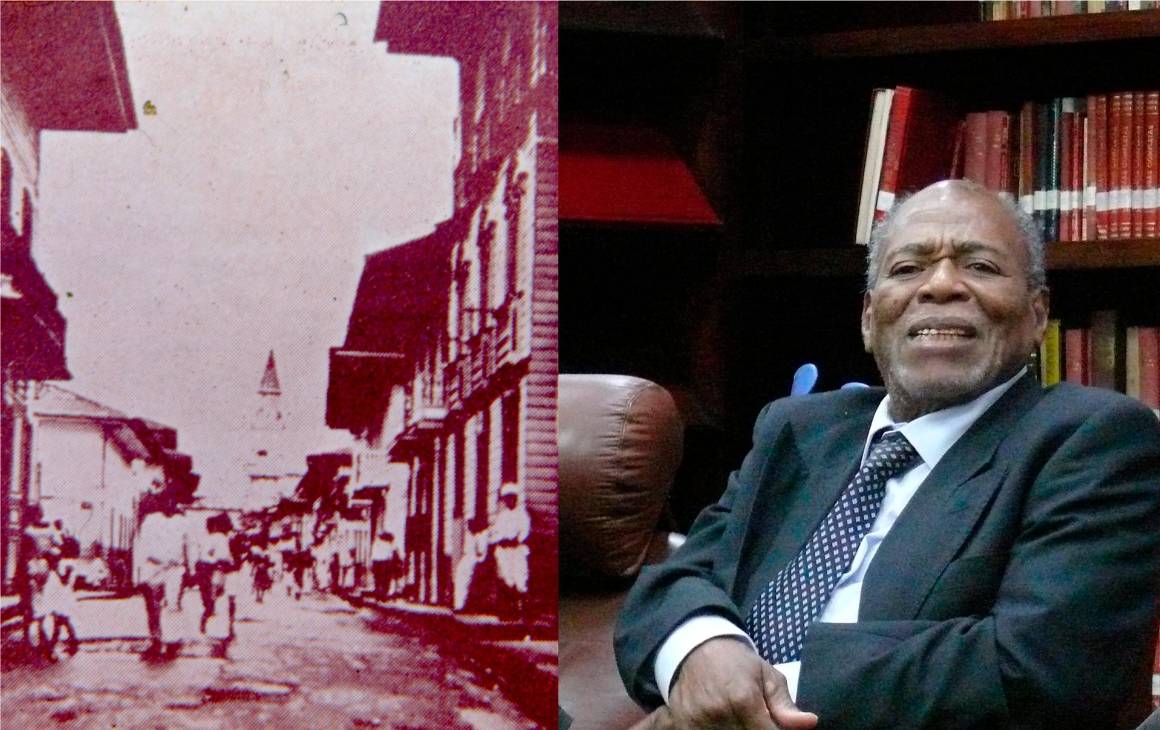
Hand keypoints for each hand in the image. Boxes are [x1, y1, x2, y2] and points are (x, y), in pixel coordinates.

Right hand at [645, 638, 818, 729]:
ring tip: (738, 719)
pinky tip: (723, 724)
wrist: (695, 649)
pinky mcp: (682, 725)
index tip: (774, 724)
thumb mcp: (767, 676)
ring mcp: (697, 721)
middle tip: (755, 718)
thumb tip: (810, 723)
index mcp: (743, 699)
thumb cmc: (737, 663)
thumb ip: (786, 706)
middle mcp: (718, 712)